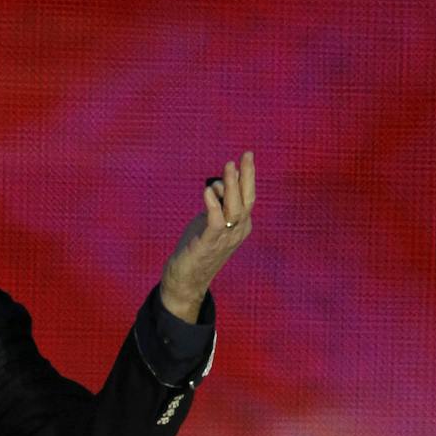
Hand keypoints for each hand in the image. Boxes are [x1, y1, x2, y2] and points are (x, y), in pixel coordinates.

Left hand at [159, 151, 254, 321]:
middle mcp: (238, 231)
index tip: (246, 157)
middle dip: (248, 176)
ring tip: (228, 166)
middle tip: (246, 155)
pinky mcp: (208, 245)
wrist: (186, 280)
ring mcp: (225, 239)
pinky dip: (213, 205)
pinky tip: (207, 191)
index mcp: (241, 225)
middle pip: (247, 200)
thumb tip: (217, 184)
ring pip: (235, 209)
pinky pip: (215, 222)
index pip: (248, 197)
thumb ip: (216, 204)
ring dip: (232, 186)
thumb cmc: (197, 248)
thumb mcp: (209, 222)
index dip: (247, 177)